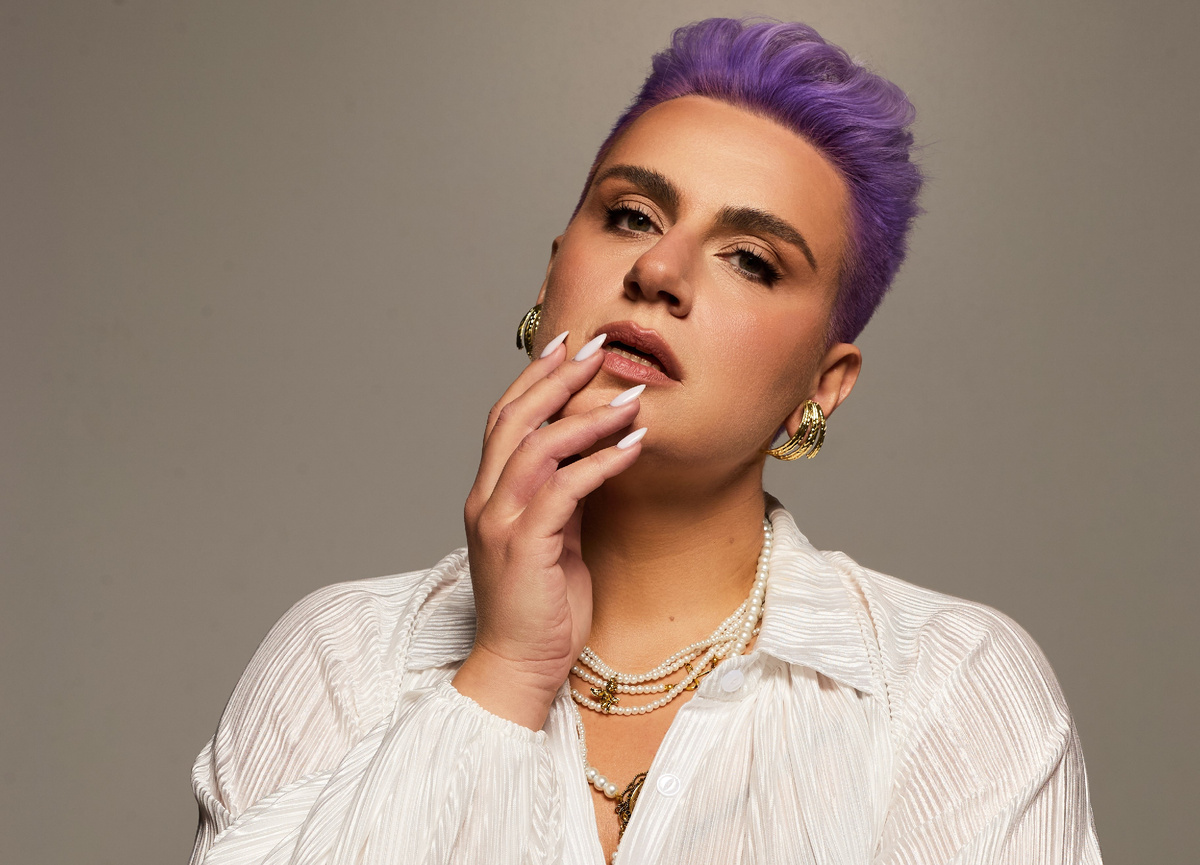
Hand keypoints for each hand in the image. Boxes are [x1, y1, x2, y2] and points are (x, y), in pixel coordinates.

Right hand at [452, 332, 646, 729]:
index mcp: (489, 496)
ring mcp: (500, 524)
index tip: (570, 347)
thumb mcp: (554, 539)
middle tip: (598, 347)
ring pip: (538, 447)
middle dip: (558, 378)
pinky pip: (565, 490)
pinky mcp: (524, 548)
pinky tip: (633, 446)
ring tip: (630, 397)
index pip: (505, 420)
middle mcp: (486, 501)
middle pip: (515, 419)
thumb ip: (562, 497)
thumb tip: (594, 454)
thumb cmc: (541, 608)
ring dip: (587, 416)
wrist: (519, 667)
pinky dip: (600, 462)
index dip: (536, 379)